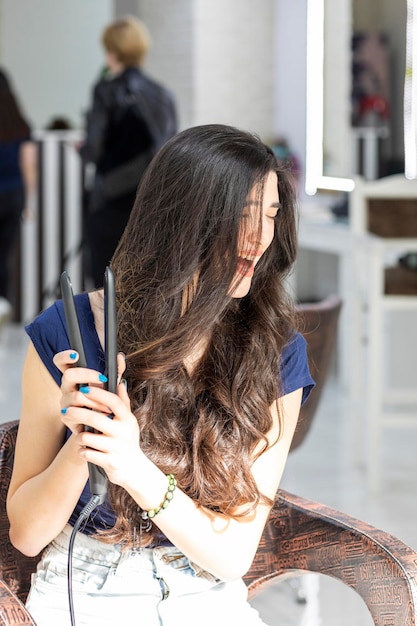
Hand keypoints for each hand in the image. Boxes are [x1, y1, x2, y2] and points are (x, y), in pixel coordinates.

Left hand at [53, 350, 140, 487]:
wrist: (134, 470)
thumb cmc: (127, 441)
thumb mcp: (128, 421)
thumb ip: (123, 402)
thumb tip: (120, 382)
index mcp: (128, 419)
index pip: (114, 401)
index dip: (98, 394)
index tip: (84, 389)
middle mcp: (124, 432)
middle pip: (96, 418)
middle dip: (78, 413)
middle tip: (65, 410)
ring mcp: (116, 448)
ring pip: (87, 437)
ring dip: (80, 437)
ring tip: (81, 437)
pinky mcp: (109, 462)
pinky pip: (86, 453)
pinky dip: (82, 451)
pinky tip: (84, 450)